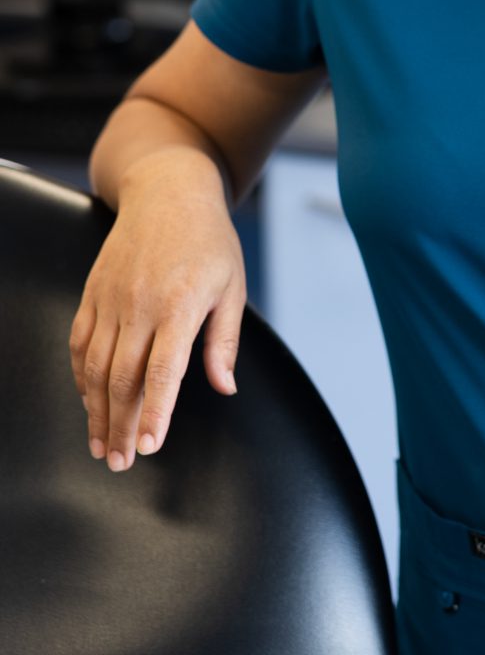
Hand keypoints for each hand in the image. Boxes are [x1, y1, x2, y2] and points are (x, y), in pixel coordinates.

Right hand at [69, 150, 245, 472]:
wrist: (169, 191)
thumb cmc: (210, 240)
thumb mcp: (233, 287)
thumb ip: (224, 342)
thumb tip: (225, 387)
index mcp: (180, 305)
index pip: (163, 372)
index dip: (155, 413)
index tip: (150, 446)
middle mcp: (139, 305)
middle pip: (122, 378)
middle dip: (120, 426)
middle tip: (120, 462)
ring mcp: (111, 299)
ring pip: (95, 366)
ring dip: (96, 411)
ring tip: (101, 445)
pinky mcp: (93, 293)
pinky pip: (81, 343)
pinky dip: (81, 377)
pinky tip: (88, 402)